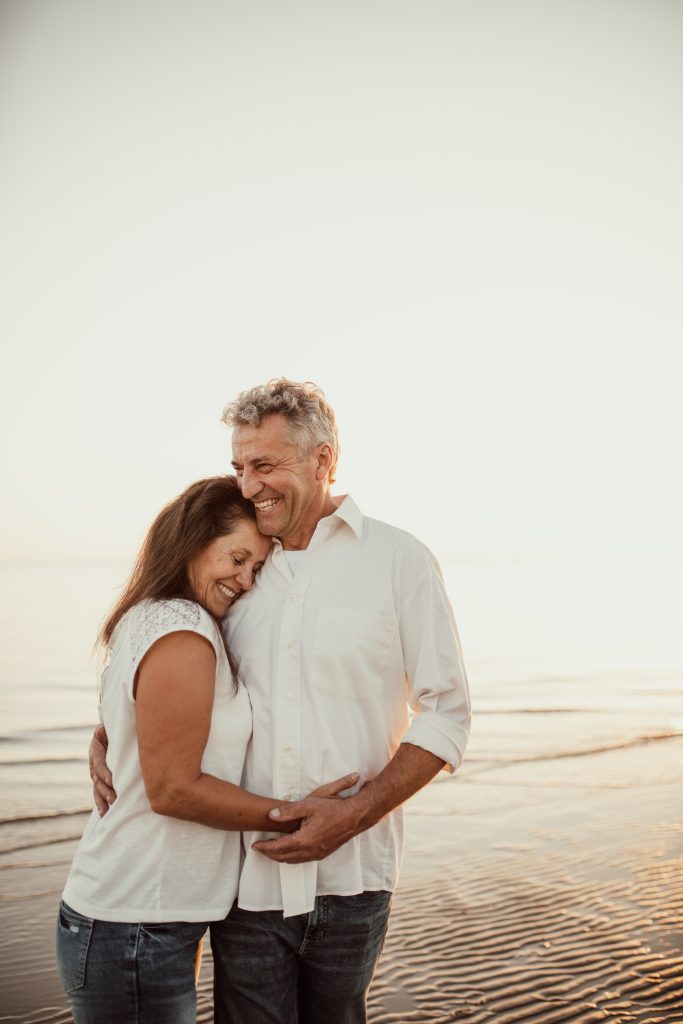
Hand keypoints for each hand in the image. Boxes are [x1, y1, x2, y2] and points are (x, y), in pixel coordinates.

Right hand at [89, 724, 115, 815]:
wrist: (107, 732)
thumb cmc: (113, 729)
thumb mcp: (109, 727)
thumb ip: (109, 729)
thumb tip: (113, 727)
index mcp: (96, 751)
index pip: (99, 764)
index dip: (105, 773)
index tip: (112, 781)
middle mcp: (93, 764)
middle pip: (98, 780)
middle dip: (106, 791)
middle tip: (115, 799)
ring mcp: (95, 774)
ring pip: (97, 789)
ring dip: (103, 800)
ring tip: (109, 810)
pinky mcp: (99, 780)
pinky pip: (98, 793)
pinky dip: (101, 804)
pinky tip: (104, 813)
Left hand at [251, 775, 365, 863]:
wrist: (354, 816)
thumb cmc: (333, 808)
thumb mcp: (308, 804)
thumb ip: (288, 811)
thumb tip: (271, 815)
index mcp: (304, 839)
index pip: (278, 848)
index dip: (265, 848)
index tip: (255, 846)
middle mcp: (310, 850)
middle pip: (283, 858)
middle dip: (269, 855)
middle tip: (259, 849)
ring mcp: (317, 854)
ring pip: (293, 861)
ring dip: (279, 857)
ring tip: (270, 851)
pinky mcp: (323, 854)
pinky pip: (302, 860)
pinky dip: (291, 858)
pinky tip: (289, 852)